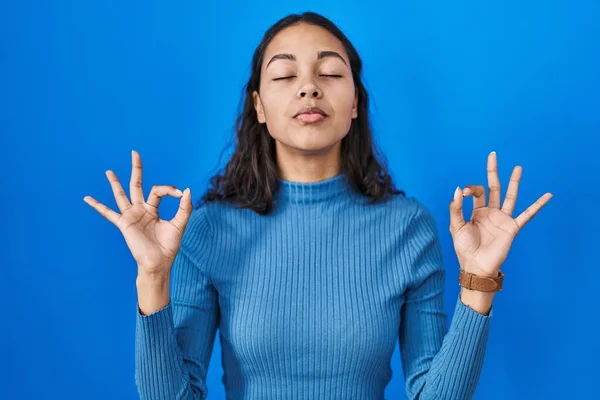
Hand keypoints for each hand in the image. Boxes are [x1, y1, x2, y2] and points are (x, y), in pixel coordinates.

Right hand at [83, 150, 192, 276]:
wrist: (159, 263)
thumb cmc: (168, 247)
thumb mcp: (179, 224)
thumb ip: (184, 208)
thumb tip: (187, 190)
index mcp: (153, 209)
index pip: (158, 190)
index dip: (170, 189)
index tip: (180, 194)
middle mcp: (140, 210)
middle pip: (137, 184)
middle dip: (136, 169)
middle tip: (135, 153)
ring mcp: (131, 216)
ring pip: (122, 195)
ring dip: (115, 183)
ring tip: (109, 171)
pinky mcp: (124, 223)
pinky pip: (108, 213)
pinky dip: (97, 206)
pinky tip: (87, 198)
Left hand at [449, 151, 552, 277]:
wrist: (476, 266)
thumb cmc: (464, 248)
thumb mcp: (456, 226)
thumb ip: (456, 208)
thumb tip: (458, 189)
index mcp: (476, 211)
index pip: (476, 192)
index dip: (470, 189)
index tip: (463, 193)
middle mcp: (490, 212)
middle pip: (493, 187)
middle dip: (493, 171)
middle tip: (493, 155)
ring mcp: (502, 219)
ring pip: (510, 196)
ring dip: (514, 182)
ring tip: (518, 168)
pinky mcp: (512, 227)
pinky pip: (528, 214)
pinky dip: (538, 205)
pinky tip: (548, 195)